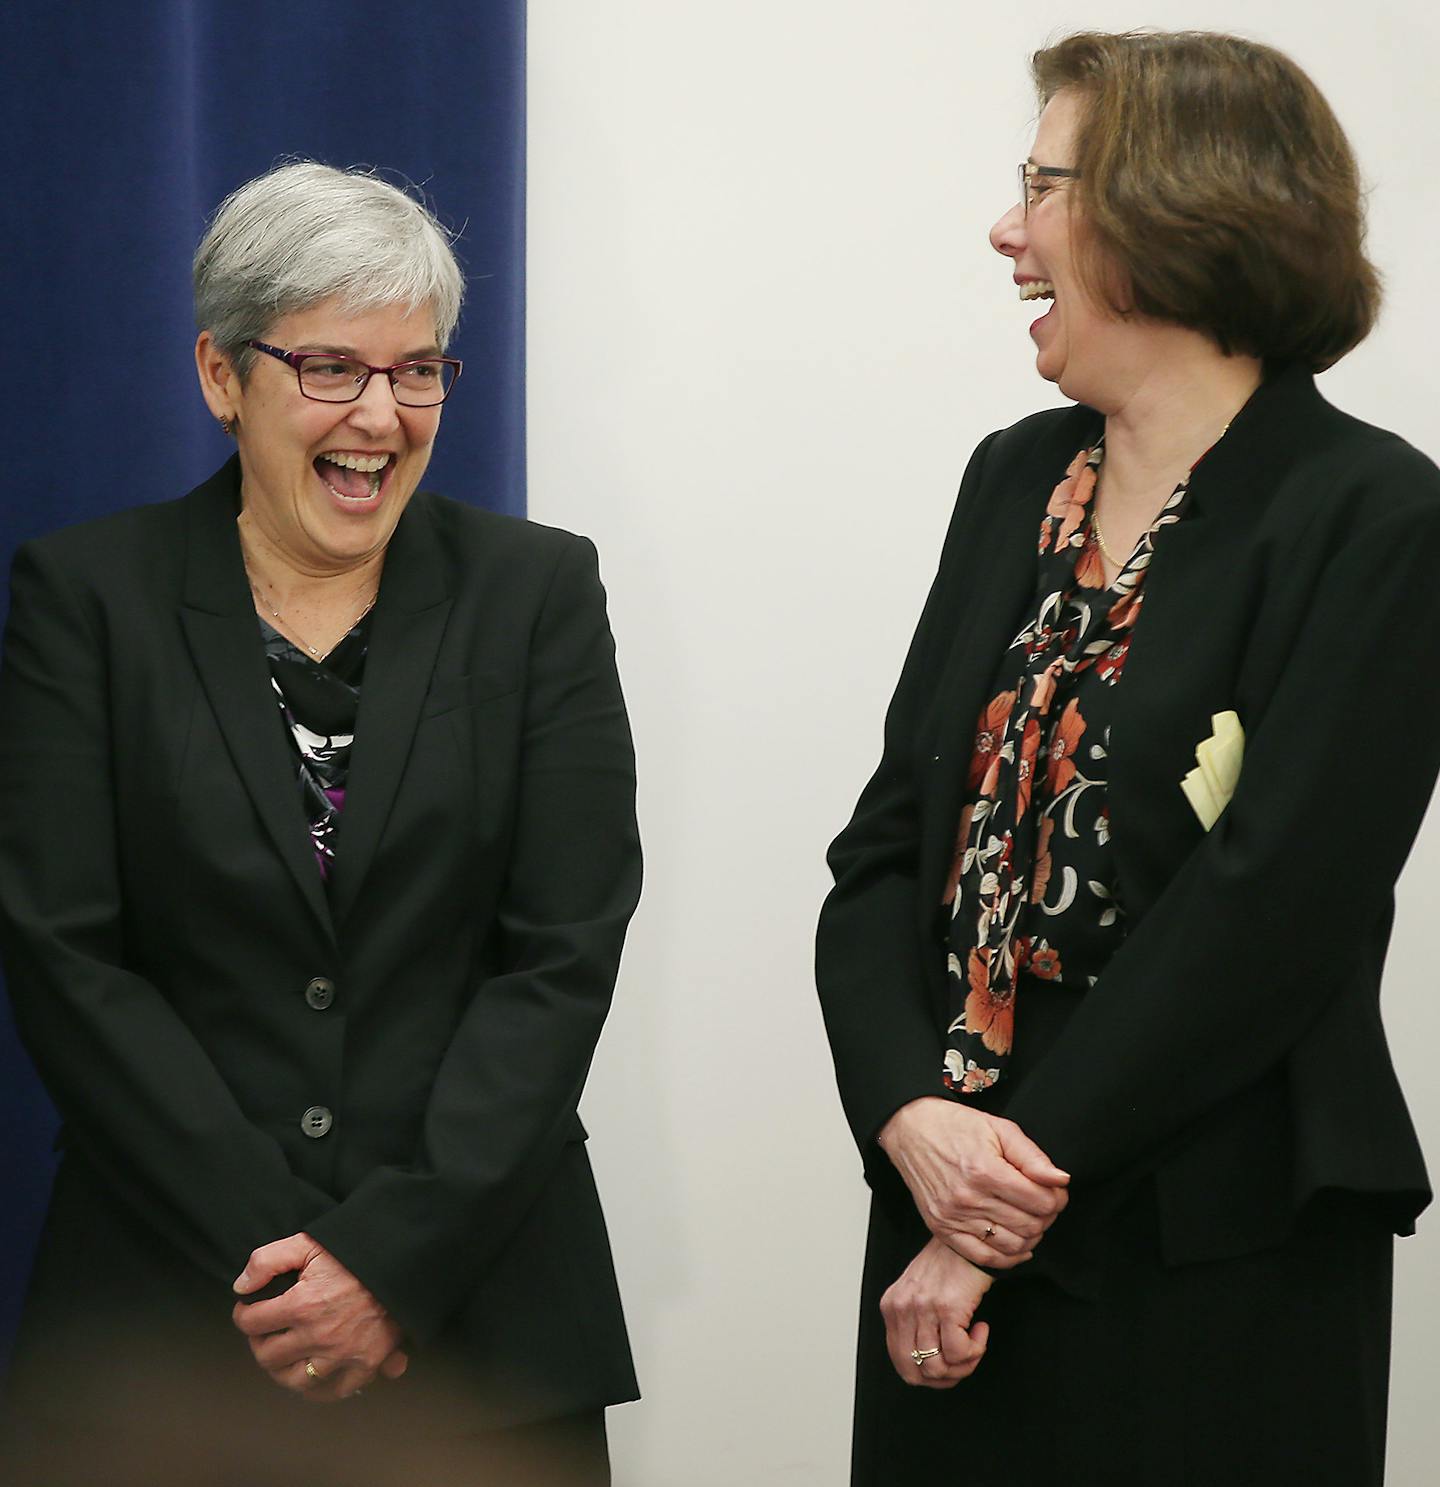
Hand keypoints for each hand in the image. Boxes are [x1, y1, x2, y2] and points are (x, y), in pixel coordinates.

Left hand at [231, 1233, 407, 1402]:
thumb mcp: (309, 1243)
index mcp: (302, 1305)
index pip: (252, 1322)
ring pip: (294, 1380)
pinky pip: (332, 1391)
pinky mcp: (365, 1364)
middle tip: (265, 1331)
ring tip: (284, 1355)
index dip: (244, 1314)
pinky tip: (312, 1376)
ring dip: (282, 1370)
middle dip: (259, 1342)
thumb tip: (241, 1288)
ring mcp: (342, 1354)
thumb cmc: (355, 1250)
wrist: (402, 1260)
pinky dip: (318, 1388)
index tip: (248, 1310)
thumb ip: (267, 1260)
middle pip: (268, 1356)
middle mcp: (318, 1335)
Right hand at [878, 1096, 1069, 1266]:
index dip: (1056, 1197)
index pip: (1041, 1202)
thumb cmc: (955, 1126)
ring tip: (1029, 1218)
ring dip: (1030, 1236)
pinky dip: (1008, 1257)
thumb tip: (1061, 1180)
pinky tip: (1017, 1245)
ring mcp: (953, 1218)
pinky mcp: (942, 1229)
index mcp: (985, 1171)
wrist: (910, 1130)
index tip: (1054, 1190)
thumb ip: (1032, 1156)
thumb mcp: (999, 1128)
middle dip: (1046, 1216)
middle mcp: (968, 1199)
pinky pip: (984, 1258)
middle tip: (1043, 1203)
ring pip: (1012, 1245)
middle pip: (1030, 1226)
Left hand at [881, 1236, 991, 1387]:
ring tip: (975, 1342)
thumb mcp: (919, 1292)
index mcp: (891, 1306)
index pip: (901, 1363)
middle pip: (916, 1372)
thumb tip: (927, 1366)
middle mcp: (902, 1308)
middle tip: (964, 1361)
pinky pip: (960, 1354)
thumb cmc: (950, 1265)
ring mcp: (923, 1308)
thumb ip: (914, 1323)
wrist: (970, 1239)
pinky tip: (981, 1329)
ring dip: (965, 1364)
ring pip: (939, 1368)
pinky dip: (976, 1350)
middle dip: (945, 1377)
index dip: (928, 1376)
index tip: (949, 1367)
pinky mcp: (947, 1309)